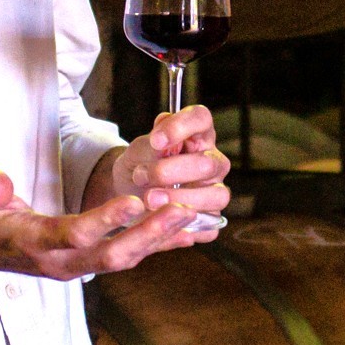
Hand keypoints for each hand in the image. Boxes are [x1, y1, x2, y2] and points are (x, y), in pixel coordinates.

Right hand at [0, 168, 204, 281]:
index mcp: (31, 243)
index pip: (74, 234)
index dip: (106, 220)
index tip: (135, 201)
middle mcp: (58, 262)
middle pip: (112, 254)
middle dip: (149, 234)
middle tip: (181, 209)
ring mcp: (73, 266)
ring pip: (125, 258)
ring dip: (160, 238)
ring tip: (193, 214)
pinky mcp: (85, 263)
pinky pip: (127, 256)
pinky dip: (157, 244)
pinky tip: (186, 231)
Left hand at [94, 107, 232, 235]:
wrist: (129, 194)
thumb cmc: (140, 166)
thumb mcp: (137, 152)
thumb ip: (149, 146)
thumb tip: (161, 143)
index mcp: (197, 135)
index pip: (201, 119)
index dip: (182, 126)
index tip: (156, 140)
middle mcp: (213, 161)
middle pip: (207, 163)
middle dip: (170, 171)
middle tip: (141, 176)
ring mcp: (216, 191)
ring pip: (216, 195)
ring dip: (179, 198)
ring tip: (149, 200)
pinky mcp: (211, 219)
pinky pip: (209, 225)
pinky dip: (184, 224)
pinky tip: (162, 221)